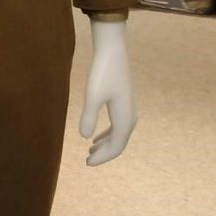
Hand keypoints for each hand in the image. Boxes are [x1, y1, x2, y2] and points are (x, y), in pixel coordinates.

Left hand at [79, 19, 136, 166]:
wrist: (113, 51)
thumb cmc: (102, 73)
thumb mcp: (93, 96)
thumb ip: (89, 117)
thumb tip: (85, 137)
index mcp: (125, 119)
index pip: (116, 147)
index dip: (102, 158)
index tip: (86, 163)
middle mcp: (130, 117)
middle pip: (119, 143)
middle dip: (104, 154)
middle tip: (87, 160)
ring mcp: (129, 109)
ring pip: (119, 134)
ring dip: (106, 144)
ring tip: (90, 150)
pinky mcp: (124, 102)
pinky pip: (118, 125)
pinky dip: (108, 133)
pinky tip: (96, 135)